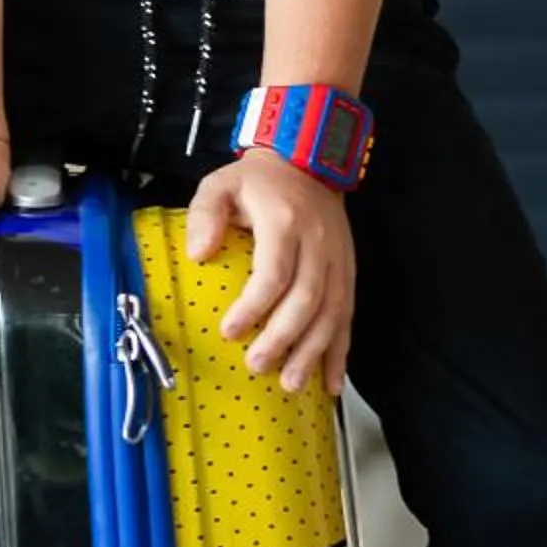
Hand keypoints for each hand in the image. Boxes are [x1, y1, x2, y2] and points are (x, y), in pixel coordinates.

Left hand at [187, 153, 355, 397]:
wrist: (308, 162)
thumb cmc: (259, 181)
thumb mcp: (221, 184)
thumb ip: (205, 215)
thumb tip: (198, 253)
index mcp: (284, 221)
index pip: (273, 271)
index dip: (254, 306)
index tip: (230, 332)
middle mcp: (318, 243)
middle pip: (306, 299)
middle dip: (283, 338)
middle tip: (258, 365)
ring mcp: (338, 259)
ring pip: (332, 312)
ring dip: (313, 352)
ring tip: (291, 384)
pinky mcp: (348, 272)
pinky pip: (348, 315)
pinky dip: (341, 351)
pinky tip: (332, 382)